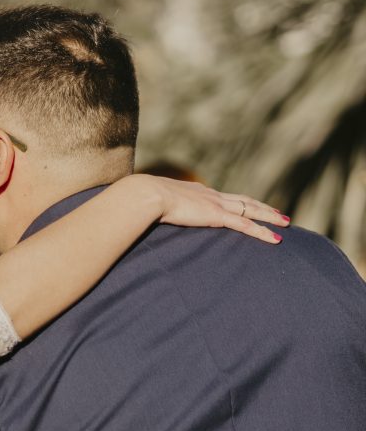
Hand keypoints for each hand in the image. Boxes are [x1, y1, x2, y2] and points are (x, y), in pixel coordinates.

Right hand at [136, 174, 289, 243]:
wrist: (147, 194)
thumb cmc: (145, 200)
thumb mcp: (155, 203)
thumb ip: (159, 208)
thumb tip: (147, 213)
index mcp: (197, 192)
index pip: (224, 197)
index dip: (238, 202)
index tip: (248, 205)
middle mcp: (211, 195)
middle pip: (244, 200)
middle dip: (262, 207)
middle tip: (278, 213)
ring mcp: (216, 204)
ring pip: (251, 210)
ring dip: (270, 216)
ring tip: (285, 223)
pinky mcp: (217, 216)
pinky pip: (246, 225)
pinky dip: (262, 232)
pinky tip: (275, 239)